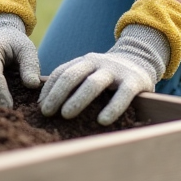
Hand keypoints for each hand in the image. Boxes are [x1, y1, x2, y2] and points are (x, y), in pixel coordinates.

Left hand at [38, 24, 169, 124]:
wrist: (141, 60)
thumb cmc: (108, 74)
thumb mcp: (89, 72)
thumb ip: (72, 81)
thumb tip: (44, 104)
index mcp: (84, 61)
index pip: (61, 72)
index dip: (48, 89)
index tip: (39, 106)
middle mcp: (97, 62)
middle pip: (72, 76)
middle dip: (57, 94)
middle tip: (47, 112)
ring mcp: (115, 70)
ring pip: (93, 83)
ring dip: (78, 99)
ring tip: (66, 115)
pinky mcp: (134, 81)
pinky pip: (122, 95)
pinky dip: (112, 108)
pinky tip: (102, 121)